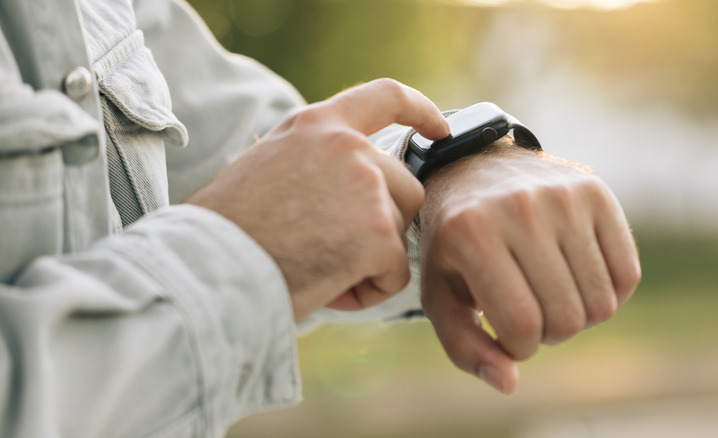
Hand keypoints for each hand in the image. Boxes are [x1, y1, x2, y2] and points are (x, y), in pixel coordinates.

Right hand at [187, 79, 448, 321]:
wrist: (206, 266)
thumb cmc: (227, 228)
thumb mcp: (268, 166)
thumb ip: (316, 161)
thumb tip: (353, 184)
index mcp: (317, 125)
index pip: (385, 97)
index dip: (422, 111)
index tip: (441, 129)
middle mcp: (348, 147)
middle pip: (403, 186)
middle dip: (381, 223)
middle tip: (332, 250)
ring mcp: (367, 187)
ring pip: (399, 230)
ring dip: (371, 257)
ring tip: (320, 270)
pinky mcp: (377, 233)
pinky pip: (395, 271)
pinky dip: (368, 289)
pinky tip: (328, 288)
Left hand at [418, 140, 640, 393]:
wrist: (476, 170)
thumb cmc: (455, 243)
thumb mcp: (440, 292)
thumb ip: (465, 346)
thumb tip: (509, 383)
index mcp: (471, 234)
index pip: (522, 326)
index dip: (519, 349)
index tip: (506, 333)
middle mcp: (519, 208)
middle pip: (566, 318)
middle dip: (549, 334)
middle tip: (529, 312)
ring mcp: (562, 196)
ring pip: (602, 303)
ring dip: (578, 317)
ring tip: (549, 296)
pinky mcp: (596, 191)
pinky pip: (628, 275)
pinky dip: (608, 295)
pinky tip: (577, 281)